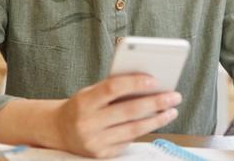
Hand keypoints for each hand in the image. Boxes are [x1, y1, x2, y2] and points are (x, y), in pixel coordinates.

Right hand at [49, 75, 181, 157]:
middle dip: (156, 102)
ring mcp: (94, 142)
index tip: (155, 80)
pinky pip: (128, 141)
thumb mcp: (91, 92)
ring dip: (157, 119)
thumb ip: (114, 88)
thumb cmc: (82, 106)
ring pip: (133, 129)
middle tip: (174, 96)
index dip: (135, 83)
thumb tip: (149, 83)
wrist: (58, 131)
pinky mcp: (101, 155)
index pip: (113, 88)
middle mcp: (87, 123)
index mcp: (84, 102)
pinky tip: (154, 122)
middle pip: (129, 111)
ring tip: (171, 111)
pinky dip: (143, 130)